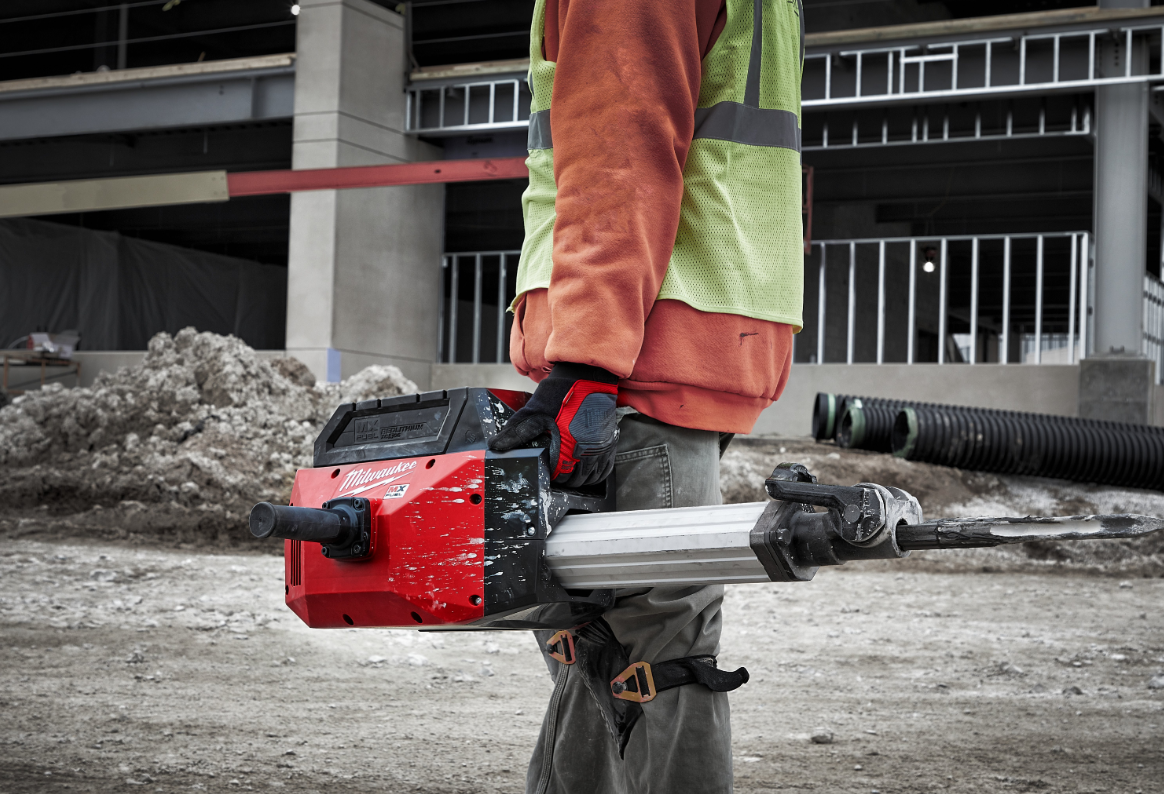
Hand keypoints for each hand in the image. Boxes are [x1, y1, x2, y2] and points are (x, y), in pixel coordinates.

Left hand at [489, 362, 618, 487]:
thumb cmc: (561, 393)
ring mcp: (601, 447)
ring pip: (591, 477)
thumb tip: (495, 446)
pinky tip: (585, 465)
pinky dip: (595, 471)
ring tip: (569, 468)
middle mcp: (588, 451)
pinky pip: (605, 468)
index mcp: (568, 447)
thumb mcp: (533, 412)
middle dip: (564, 477)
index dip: (551, 475)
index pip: (560, 476)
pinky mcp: (610, 442)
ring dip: (580, 476)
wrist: (586, 376)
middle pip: (575, 480)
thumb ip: (515, 432)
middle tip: (556, 468)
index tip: (546, 469)